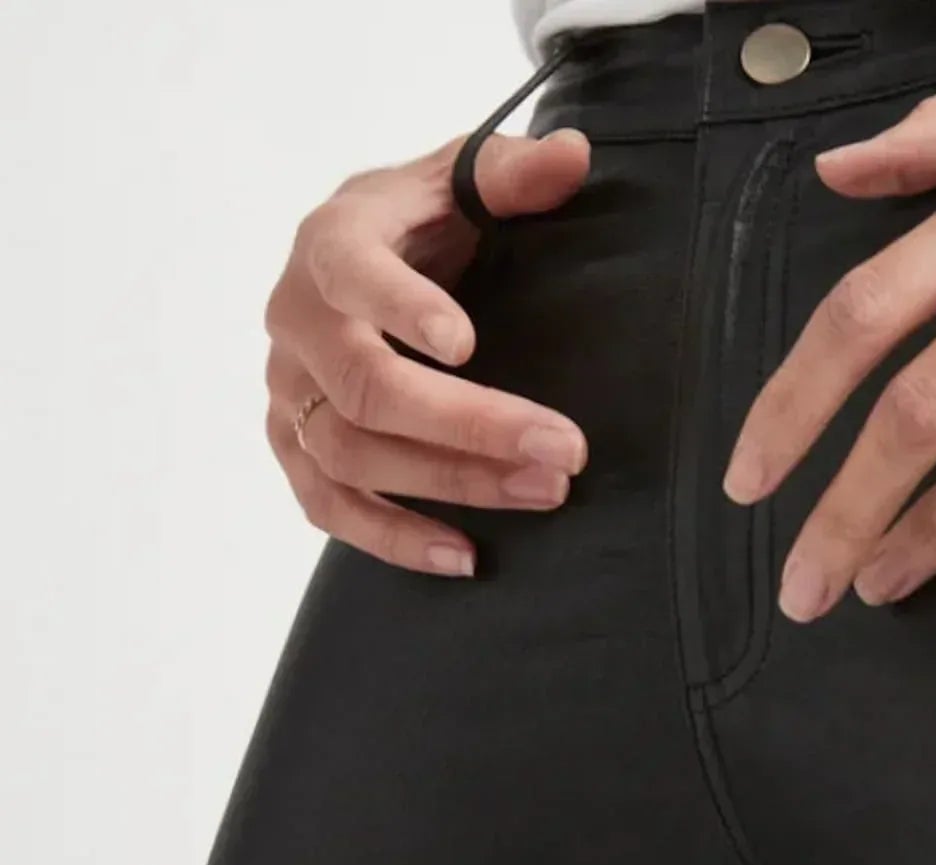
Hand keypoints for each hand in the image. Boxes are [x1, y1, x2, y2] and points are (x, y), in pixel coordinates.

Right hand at [264, 128, 591, 575]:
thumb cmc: (414, 222)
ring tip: (545, 493)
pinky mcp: (292, 446)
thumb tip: (572, 157)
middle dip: (470, 425)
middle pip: (366, 388)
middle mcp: (295, 321)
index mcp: (331, 245)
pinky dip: (393, 539)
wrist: (354, 263)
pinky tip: (465, 558)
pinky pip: (328, 507)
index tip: (466, 343)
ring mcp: (287, 392)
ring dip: (452, 484)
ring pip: (352, 455)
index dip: (401, 310)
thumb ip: (508, 170)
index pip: (353, 276)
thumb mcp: (455, 180)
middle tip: (564, 451)